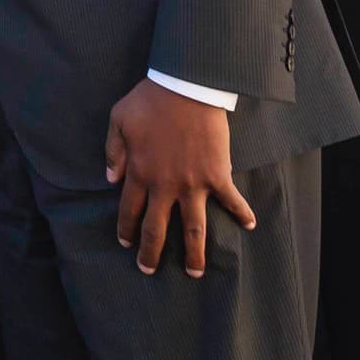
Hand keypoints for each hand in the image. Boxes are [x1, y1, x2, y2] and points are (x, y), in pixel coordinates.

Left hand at [105, 79, 253, 276]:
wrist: (186, 87)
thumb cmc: (150, 100)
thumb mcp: (118, 120)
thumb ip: (112, 151)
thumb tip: (109, 179)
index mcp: (139, 173)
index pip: (129, 210)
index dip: (126, 230)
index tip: (126, 244)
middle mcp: (165, 185)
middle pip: (157, 228)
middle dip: (151, 253)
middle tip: (148, 270)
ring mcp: (193, 183)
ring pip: (193, 227)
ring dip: (194, 252)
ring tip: (195, 272)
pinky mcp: (217, 175)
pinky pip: (231, 199)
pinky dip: (242, 213)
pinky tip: (250, 225)